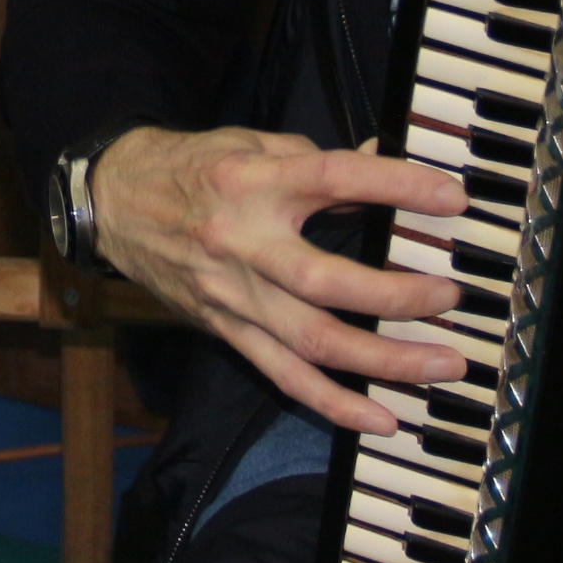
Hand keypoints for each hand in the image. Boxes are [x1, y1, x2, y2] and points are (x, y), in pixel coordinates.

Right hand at [92, 124, 471, 434]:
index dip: (395, 185)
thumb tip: (383, 158)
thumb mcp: (253, 144)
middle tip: (449, 296)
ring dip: (384, 360)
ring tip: (441, 364)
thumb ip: (318, 159)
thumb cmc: (190, 168)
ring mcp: (234, 294)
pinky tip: (381, 418)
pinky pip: (284, 375)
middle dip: (397, 296)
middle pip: (327, 281)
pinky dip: (334, 403)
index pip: (333, 179)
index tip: (449, 197)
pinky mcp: (226, 329)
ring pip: (314, 340)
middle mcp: (242, 242)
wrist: (113, 202)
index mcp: (252, 181)